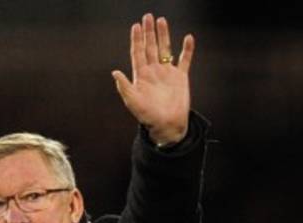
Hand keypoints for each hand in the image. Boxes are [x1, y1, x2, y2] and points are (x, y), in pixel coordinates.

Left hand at [112, 13, 194, 146]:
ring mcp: (167, 73)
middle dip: (149, 32)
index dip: (136, 39)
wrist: (167, 125)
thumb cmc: (148, 116)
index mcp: (141, 75)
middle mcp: (154, 71)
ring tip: (162, 21)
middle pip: (150, 47)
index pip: (137, 52)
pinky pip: (185, 60)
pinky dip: (187, 50)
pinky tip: (188, 38)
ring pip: (165, 50)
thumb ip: (124, 87)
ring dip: (164, 36)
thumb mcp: (133, 102)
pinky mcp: (181, 78)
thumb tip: (115, 72)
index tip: (136, 26)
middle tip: (148, 16)